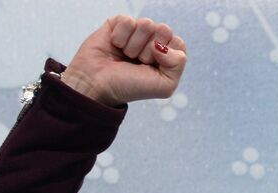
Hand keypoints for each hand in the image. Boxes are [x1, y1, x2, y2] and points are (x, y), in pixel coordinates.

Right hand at [60, 16, 186, 106]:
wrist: (99, 85)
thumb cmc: (131, 87)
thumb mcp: (165, 85)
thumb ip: (178, 63)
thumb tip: (162, 43)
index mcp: (168, 55)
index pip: (178, 42)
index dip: (166, 55)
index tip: (152, 68)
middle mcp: (153, 41)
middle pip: (164, 30)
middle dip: (150, 50)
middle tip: (138, 62)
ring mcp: (136, 32)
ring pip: (146, 23)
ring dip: (134, 45)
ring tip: (126, 55)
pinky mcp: (117, 24)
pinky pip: (127, 20)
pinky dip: (121, 36)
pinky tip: (115, 46)